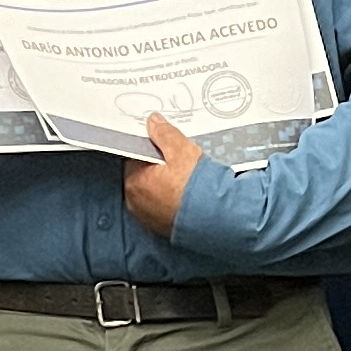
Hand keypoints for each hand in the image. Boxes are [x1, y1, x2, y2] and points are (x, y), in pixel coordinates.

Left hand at [119, 112, 206, 237]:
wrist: (216, 217)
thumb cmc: (197, 187)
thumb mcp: (181, 150)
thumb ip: (164, 134)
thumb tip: (153, 122)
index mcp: (134, 181)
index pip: (137, 157)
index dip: (153, 150)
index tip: (167, 149)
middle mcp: (135, 202)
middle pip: (145, 175)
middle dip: (160, 168)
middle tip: (180, 165)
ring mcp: (147, 217)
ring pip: (153, 193)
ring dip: (165, 186)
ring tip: (186, 181)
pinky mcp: (160, 228)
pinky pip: (163, 208)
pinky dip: (171, 202)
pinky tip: (186, 196)